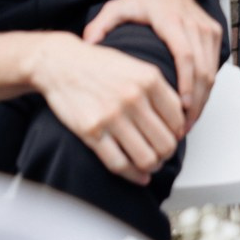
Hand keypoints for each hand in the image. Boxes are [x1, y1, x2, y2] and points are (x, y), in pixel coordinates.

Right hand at [29, 33, 187, 185]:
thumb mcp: (136, 66)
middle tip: (162, 155)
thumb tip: (179, 120)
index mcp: (149, 79)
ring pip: (146, 158)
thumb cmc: (98, 65)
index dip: (178, 134)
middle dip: (166, 153)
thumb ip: (158, 89)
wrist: (60, 63)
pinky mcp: (92, 132)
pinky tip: (138, 176)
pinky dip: (133, 175)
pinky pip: (119, 164)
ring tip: (150, 165)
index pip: (178, 119)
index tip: (172, 137)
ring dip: (152, 167)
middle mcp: (134, 97)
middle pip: (166, 142)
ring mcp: (112, 116)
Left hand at [81, 0, 222, 122]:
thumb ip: (100, 25)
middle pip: (202, 69)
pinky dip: (206, 89)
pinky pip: (214, 66)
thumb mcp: (117, 8)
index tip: (180, 107)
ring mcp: (207, 29)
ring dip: (201, 100)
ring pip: (211, 71)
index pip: (184, 54)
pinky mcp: (214, 34)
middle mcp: (192, 24)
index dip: (185, 83)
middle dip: (194, 102)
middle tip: (180, 127)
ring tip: (186, 123)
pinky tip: (194, 107)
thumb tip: (87, 45)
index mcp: (170, 20)